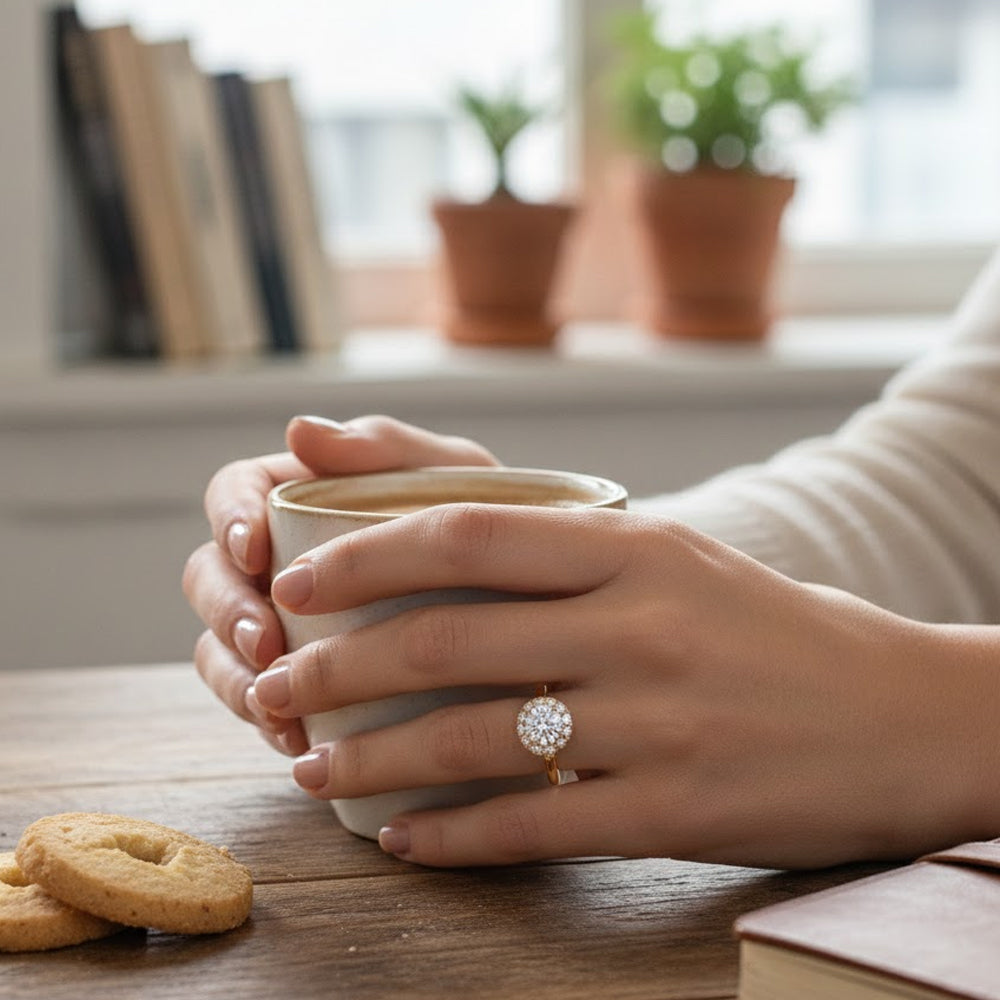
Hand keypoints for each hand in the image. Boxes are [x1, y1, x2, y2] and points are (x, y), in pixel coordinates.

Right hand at [182, 414, 497, 755]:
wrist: (540, 611)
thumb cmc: (495, 524)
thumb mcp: (454, 476)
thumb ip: (386, 447)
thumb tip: (298, 430)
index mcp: (303, 497)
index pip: (235, 493)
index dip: (229, 519)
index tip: (254, 552)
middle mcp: (283, 562)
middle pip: (210, 577)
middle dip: (225, 611)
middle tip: (265, 642)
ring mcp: (288, 626)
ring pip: (221, 649)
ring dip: (236, 678)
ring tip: (275, 704)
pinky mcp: (307, 684)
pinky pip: (261, 706)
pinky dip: (269, 723)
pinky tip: (298, 741)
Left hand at [251, 502, 999, 867]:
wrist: (905, 713)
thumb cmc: (774, 629)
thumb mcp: (681, 560)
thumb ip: (573, 553)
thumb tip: (449, 554)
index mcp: (637, 547)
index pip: (471, 532)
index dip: (368, 553)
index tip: (298, 580)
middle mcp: (640, 626)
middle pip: (449, 640)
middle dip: (338, 667)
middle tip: (275, 688)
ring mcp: (658, 722)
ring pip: (475, 740)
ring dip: (375, 761)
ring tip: (311, 769)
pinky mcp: (677, 809)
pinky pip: (535, 826)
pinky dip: (455, 836)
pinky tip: (406, 840)